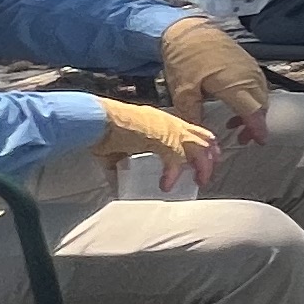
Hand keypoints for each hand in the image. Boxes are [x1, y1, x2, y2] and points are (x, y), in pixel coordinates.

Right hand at [91, 99, 220, 183]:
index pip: (193, 131)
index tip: (207, 161)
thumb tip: (117, 184)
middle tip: (205, 177)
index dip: (203, 147)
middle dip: (209, 158)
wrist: (94, 118)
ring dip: (201, 167)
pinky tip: (165, 185)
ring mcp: (167, 129)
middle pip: (203, 138)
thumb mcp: (118, 149)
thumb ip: (120, 165)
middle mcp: (169, 122)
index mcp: (162, 121)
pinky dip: (173, 175)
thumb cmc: (101, 131)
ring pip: (198, 148)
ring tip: (197, 182)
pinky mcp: (160, 138)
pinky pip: (176, 160)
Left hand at [158, 15, 273, 144]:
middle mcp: (249, 76)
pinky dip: (252, 99)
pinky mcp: (248, 62)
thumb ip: (194, 116)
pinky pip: (257, 85)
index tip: (259, 142)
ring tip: (234, 124)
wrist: (187, 29)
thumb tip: (199, 136)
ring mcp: (250, 67)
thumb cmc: (184, 58)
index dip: (258, 129)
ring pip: (261, 95)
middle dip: (255, 124)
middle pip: (261, 105)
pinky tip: (235, 103)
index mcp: (235, 84)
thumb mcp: (182, 91)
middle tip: (240, 138)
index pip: (254, 112)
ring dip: (253, 112)